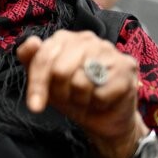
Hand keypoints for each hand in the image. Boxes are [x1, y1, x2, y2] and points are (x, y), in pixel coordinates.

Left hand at [17, 30, 142, 157]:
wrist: (103, 119)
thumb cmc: (71, 95)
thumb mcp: (44, 81)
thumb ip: (31, 60)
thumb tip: (32, 42)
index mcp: (64, 38)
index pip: (43, 57)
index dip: (37, 84)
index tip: (35, 106)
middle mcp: (87, 39)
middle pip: (60, 70)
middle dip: (61, 92)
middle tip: (69, 97)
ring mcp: (109, 51)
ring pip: (80, 82)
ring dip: (80, 99)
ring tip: (86, 97)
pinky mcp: (127, 67)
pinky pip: (101, 93)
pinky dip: (98, 104)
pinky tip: (103, 99)